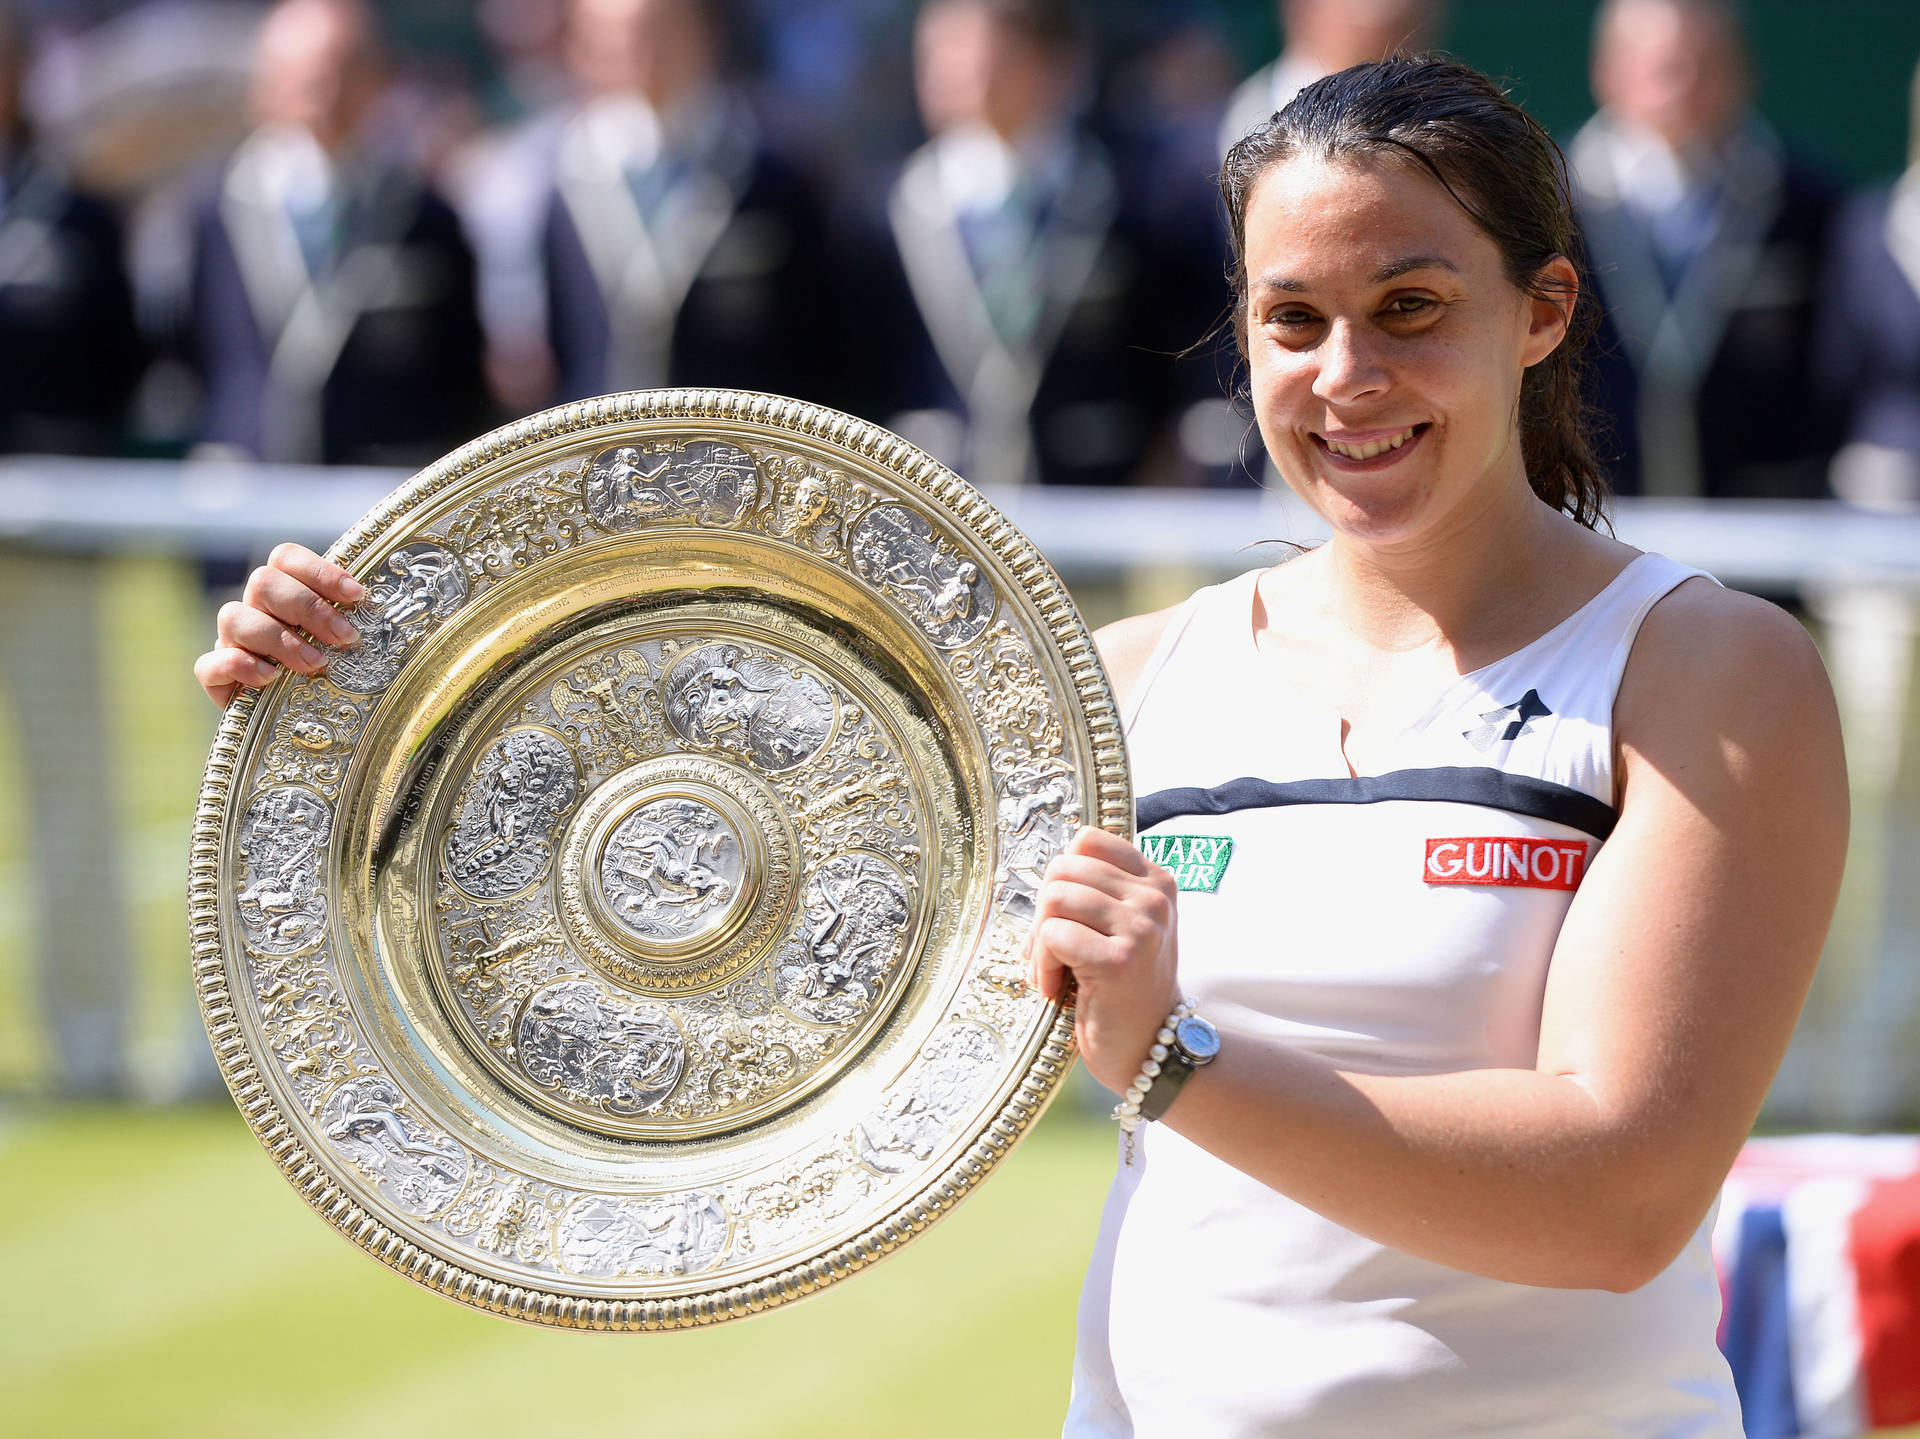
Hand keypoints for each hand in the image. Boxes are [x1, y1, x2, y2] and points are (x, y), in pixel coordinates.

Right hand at [194, 543, 364, 706]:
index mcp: (284, 592)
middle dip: (308, 608)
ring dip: (280, 639)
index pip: (286, 558)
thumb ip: (354, 621)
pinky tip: (271, 679)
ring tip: (316, 664)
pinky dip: (239, 666)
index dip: (320, 571)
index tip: (356, 595)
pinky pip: (209, 664)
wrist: (297, 725)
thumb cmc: (333, 674)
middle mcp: (254, 610)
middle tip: (344, 638)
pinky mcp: (217, 679)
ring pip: (233, 617)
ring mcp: (231, 642)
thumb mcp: (347, 646)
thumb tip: (378, 604)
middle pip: (263, 582)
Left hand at [1027, 826, 1182, 1093]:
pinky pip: (1053, 937)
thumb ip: (1097, 892)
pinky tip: (1057, 989)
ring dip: (1039, 943)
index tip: (1065, 917)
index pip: (1087, 840)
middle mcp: (1154, 898)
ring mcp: (1141, 928)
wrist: (1152, 1050)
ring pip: (1054, 899)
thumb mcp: (1123, 928)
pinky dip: (1043, 966)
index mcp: (1155, 880)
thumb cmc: (1125, 989)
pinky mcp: (1120, 960)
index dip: (1061, 879)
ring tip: (1053, 972)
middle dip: (1043, 913)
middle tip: (1051, 953)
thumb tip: (1046, 873)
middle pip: (1062, 869)